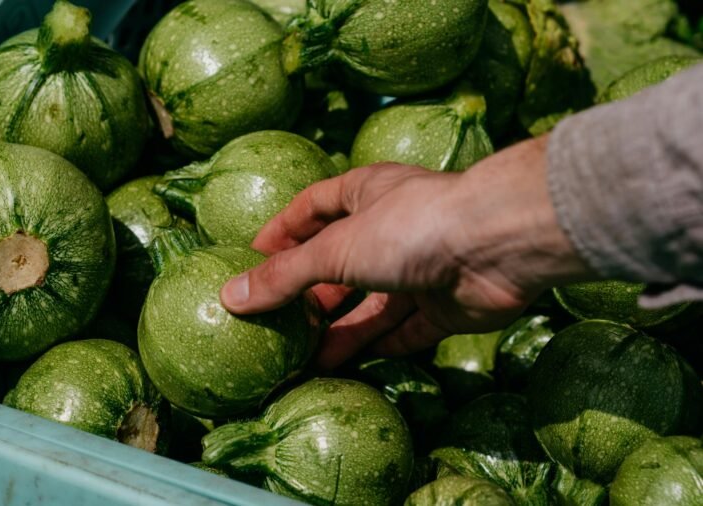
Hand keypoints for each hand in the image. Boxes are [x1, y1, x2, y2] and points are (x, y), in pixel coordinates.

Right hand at [221, 135, 593, 368]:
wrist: (497, 246)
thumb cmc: (409, 226)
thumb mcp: (335, 249)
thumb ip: (285, 276)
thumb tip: (230, 296)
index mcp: (364, 195)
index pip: (312, 209)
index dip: (282, 232)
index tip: (251, 259)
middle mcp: (391, 230)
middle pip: (340, 264)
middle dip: (310, 293)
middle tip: (277, 323)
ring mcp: (419, 269)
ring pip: (371, 305)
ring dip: (340, 330)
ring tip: (304, 358)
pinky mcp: (443, 306)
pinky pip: (403, 330)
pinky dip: (377, 346)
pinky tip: (348, 366)